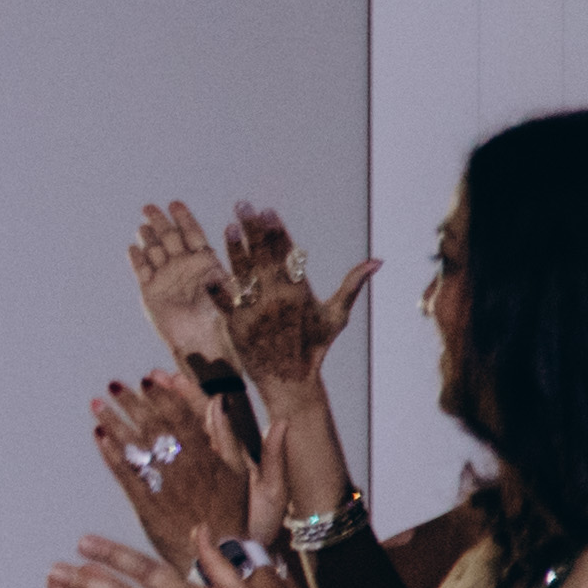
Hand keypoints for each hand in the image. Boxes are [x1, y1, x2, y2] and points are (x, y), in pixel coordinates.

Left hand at [91, 370, 247, 570]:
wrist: (223, 559)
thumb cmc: (237, 516)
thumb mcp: (249, 477)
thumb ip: (236, 440)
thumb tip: (234, 407)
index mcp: (210, 457)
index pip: (184, 416)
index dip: (165, 394)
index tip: (149, 377)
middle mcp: (185, 468)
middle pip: (155, 427)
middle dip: (133, 403)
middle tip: (114, 384)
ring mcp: (165, 486)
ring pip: (137, 448)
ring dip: (115, 423)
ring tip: (97, 404)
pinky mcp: (148, 506)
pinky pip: (126, 476)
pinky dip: (112, 455)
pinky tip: (99, 438)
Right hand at [129, 202, 239, 393]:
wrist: (201, 343)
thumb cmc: (221, 319)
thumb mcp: (228, 292)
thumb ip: (223, 274)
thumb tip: (221, 262)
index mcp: (203, 262)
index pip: (192, 234)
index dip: (184, 218)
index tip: (175, 203)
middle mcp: (183, 267)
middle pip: (169, 238)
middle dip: (160, 221)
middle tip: (149, 207)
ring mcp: (166, 278)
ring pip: (154, 251)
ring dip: (148, 237)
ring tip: (143, 225)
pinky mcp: (151, 292)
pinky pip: (142, 270)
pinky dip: (137, 259)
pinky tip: (133, 247)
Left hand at [217, 204, 383, 395]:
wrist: (291, 381)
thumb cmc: (315, 347)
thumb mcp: (337, 316)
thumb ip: (353, 285)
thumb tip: (377, 261)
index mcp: (301, 293)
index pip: (288, 256)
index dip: (277, 232)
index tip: (269, 211)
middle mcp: (278, 300)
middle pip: (264, 258)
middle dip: (253, 231)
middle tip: (243, 206)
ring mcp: (257, 313)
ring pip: (244, 276)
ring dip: (235, 251)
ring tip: (229, 227)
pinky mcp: (239, 327)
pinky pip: (227, 305)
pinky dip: (219, 291)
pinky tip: (210, 273)